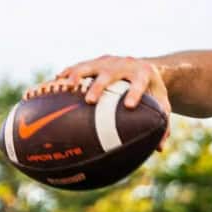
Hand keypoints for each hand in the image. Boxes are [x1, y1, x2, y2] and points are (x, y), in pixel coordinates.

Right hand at [36, 55, 171, 149]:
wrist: (143, 66)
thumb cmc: (151, 92)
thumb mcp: (160, 104)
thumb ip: (162, 124)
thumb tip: (159, 149)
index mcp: (143, 73)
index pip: (139, 82)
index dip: (134, 92)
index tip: (129, 106)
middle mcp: (123, 64)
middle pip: (110, 73)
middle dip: (99, 86)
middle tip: (91, 100)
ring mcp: (106, 62)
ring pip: (89, 66)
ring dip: (76, 76)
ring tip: (64, 88)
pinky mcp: (93, 63)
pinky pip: (75, 69)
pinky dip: (62, 77)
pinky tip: (48, 87)